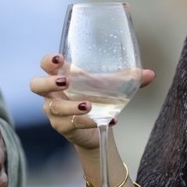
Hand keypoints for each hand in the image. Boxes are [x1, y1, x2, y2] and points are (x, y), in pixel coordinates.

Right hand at [29, 54, 155, 150]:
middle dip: (48, 83)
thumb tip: (150, 74)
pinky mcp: (63, 127)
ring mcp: (55, 112)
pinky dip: (87, 122)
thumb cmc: (98, 98)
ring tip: (88, 105)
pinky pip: (71, 125)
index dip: (48, 61)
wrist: (96, 127)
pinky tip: (105, 120)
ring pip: (54, 108)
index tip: (59, 59)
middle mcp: (52, 94)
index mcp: (60, 76)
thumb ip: (128, 79)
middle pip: (36, 86)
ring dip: (71, 106)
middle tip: (66, 82)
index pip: (45, 65)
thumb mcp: (110, 86)